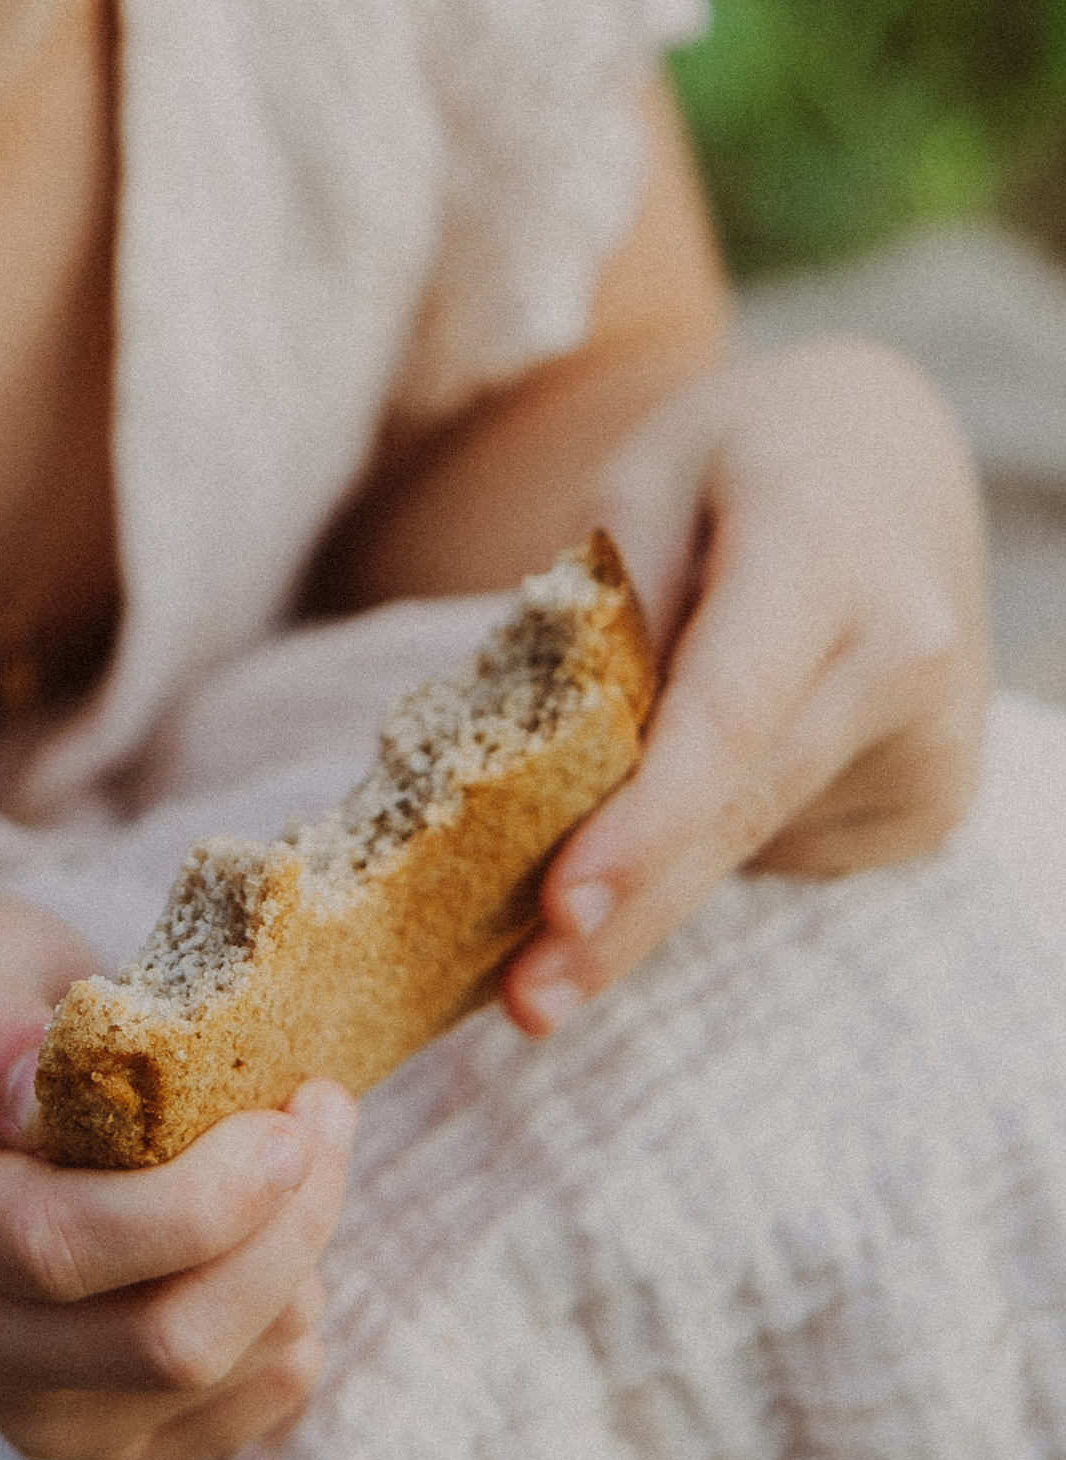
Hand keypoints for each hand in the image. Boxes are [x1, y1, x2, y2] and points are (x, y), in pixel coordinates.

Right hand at [0, 888, 354, 1459]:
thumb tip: (36, 1095)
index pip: (60, 1249)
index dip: (194, 1204)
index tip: (283, 1125)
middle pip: (161, 1342)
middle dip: (279, 1235)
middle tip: (321, 1121)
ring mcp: (38, 1410)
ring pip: (216, 1375)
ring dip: (296, 1264)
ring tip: (297, 1161)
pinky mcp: (112, 1445)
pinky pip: (246, 1411)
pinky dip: (292, 1325)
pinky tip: (274, 1241)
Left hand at [507, 335, 989, 1034]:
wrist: (887, 455)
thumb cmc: (739, 458)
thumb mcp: (648, 473)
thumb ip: (606, 607)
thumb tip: (559, 763)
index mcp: (830, 555)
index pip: (728, 714)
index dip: (645, 822)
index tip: (558, 903)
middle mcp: (908, 658)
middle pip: (742, 809)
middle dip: (628, 915)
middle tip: (525, 1004)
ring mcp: (934, 745)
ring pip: (754, 843)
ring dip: (645, 889)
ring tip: (540, 929)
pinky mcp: (929, 803)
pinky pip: (781, 845)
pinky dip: (700, 850)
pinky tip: (654, 827)